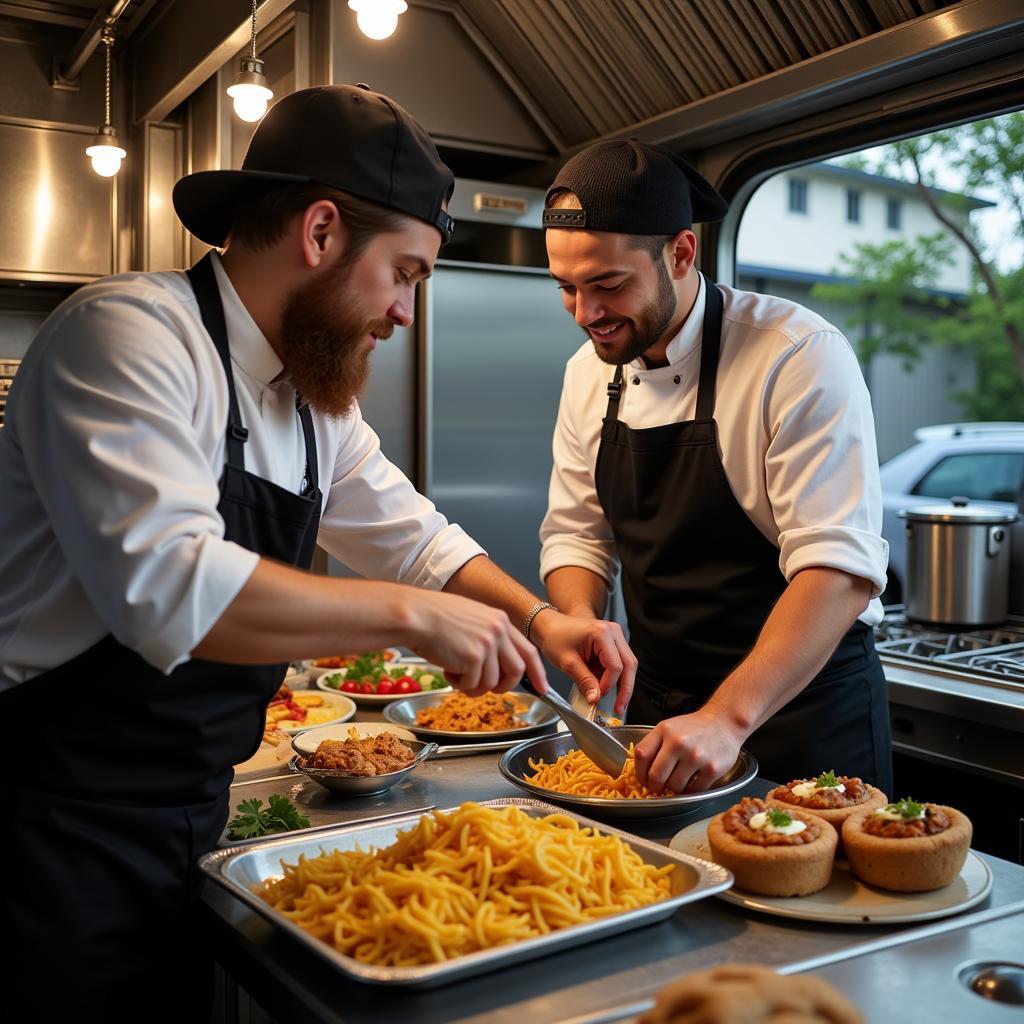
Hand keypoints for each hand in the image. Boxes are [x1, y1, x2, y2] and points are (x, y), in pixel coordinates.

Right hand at [405, 590, 546, 696]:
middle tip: (485, 687)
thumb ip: (490, 638)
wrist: (415, 615)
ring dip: (473, 685)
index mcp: (499, 620)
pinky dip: (459, 684)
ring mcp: (487, 644)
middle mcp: (498, 631)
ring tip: (455, 672)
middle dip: (503, 686)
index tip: (542, 688)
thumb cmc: (434, 618)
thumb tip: (499, 665)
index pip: (528, 650)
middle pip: (517, 670)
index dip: (537, 672)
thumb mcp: (472, 619)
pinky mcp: (473, 657)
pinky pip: (472, 685)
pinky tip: (447, 669)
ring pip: (492, 682)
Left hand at [532, 611, 636, 716]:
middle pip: (629, 665)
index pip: (615, 666)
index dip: (608, 685)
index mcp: (602, 633)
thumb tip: (596, 699)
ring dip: (621, 684)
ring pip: (627, 664)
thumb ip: (584, 682)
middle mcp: (613, 631)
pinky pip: (620, 662)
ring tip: (614, 701)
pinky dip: (614, 677)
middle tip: (620, 708)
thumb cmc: (555, 637)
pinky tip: (604, 686)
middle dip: (625, 689)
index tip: (598, 697)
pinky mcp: (612, 642)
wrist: (549, 626)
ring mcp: (615, 636)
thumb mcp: (568, 663)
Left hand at [633, 706, 746, 793]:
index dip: (639, 772)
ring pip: (674, 787)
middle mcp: (678, 742)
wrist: (724, 722)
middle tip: (658, 788)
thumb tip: (641, 772)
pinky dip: (690, 791)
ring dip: (673, 790)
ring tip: (677, 783)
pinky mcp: (712, 769)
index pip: (641, 755)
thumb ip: (654, 745)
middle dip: (654, 787)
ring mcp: (696, 756)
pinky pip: (694, 790)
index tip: (643, 779)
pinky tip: (691, 783)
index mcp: (664, 730)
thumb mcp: (669, 727)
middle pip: (655, 775)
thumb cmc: (695, 727)